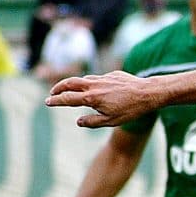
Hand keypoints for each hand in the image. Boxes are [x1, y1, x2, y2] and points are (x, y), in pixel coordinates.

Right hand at [45, 71, 160, 127]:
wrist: (147, 93)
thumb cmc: (130, 110)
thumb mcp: (110, 121)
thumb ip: (92, 122)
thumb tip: (78, 121)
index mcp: (91, 98)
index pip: (67, 98)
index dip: (56, 100)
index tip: (48, 102)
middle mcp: (94, 85)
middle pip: (70, 83)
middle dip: (58, 87)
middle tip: (52, 93)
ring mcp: (103, 78)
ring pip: (83, 79)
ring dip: (74, 84)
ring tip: (70, 91)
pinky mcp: (112, 74)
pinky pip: (98, 78)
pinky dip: (91, 83)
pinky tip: (96, 89)